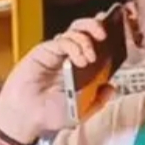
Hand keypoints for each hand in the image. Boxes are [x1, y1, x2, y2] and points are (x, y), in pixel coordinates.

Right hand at [0, 15, 110, 142]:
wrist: (26, 118)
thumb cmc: (49, 114)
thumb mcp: (82, 111)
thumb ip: (98, 100)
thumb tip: (112, 87)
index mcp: (81, 68)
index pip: (96, 44)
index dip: (107, 38)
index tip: (118, 37)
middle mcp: (69, 56)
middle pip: (86, 29)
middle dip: (97, 26)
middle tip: (104, 36)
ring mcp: (57, 52)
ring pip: (74, 29)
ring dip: (86, 37)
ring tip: (90, 56)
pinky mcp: (44, 51)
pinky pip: (62, 41)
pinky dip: (74, 46)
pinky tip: (80, 59)